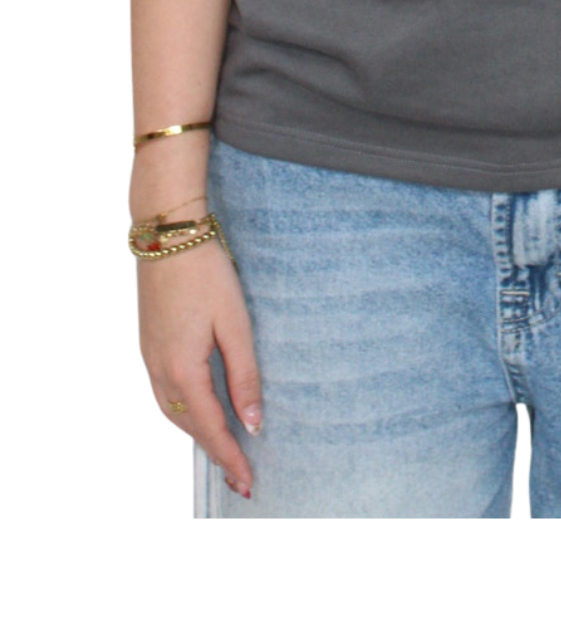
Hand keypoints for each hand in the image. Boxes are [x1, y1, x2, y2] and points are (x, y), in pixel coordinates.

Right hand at [137, 237, 261, 498]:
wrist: (167, 234)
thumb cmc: (205, 273)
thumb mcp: (235, 324)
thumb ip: (244, 376)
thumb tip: (253, 423)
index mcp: (182, 370)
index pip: (210, 428)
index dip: (230, 458)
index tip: (248, 485)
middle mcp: (159, 371)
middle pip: (188, 427)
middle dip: (214, 453)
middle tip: (240, 476)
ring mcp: (149, 357)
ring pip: (172, 412)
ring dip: (197, 434)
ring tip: (224, 450)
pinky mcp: (149, 343)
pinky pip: (164, 393)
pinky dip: (183, 411)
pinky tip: (199, 409)